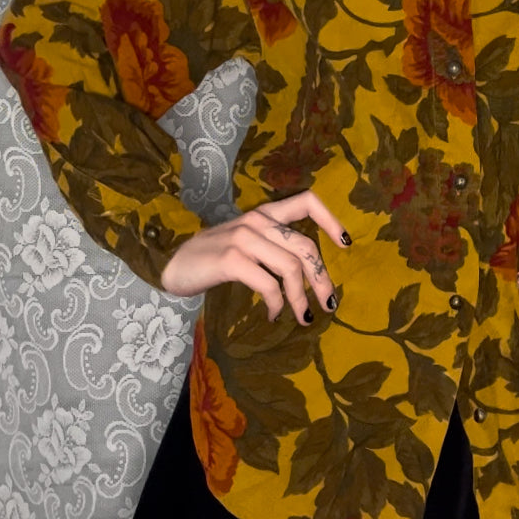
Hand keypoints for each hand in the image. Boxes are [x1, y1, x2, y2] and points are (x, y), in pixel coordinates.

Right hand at [159, 191, 348, 323]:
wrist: (172, 265)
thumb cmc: (213, 258)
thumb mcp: (247, 243)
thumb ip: (274, 247)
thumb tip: (309, 273)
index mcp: (265, 214)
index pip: (307, 202)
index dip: (331, 220)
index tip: (345, 243)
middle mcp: (257, 221)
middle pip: (305, 247)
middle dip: (322, 278)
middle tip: (329, 303)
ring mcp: (244, 238)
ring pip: (290, 268)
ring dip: (301, 298)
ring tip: (302, 316)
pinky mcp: (232, 259)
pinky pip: (268, 284)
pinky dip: (276, 304)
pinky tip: (272, 315)